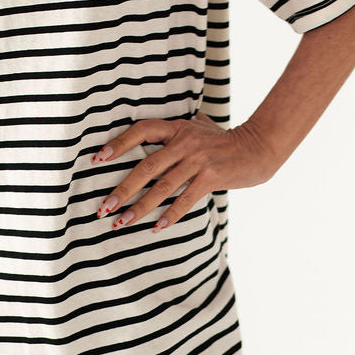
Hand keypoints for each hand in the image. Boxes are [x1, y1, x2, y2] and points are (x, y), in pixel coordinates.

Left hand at [91, 111, 277, 232]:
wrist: (257, 147)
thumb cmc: (223, 140)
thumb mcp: (198, 127)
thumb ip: (176, 130)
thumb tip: (152, 132)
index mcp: (177, 128)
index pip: (140, 130)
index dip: (118, 143)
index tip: (98, 159)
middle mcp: (184, 142)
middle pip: (145, 167)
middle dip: (122, 190)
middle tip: (103, 208)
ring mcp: (198, 160)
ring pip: (162, 187)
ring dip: (140, 208)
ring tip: (122, 223)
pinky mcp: (212, 177)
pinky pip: (186, 199)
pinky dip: (170, 215)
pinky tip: (156, 228)